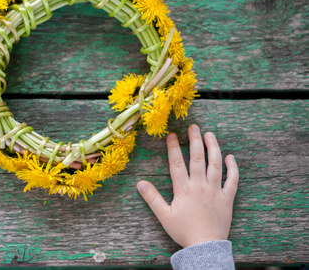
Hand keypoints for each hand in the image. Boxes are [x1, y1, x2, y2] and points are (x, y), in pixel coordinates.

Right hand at [137, 124, 238, 247]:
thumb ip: (152, 198)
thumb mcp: (164, 215)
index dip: (173, 147)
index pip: (177, 163)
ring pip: (216, 164)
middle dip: (194, 140)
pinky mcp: (228, 198)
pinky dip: (233, 168)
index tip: (172, 135)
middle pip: (197, 158)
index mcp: (184, 189)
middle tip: (193, 127)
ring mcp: (216, 190)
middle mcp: (200, 185)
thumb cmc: (184, 232)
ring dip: (213, 148)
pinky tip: (230, 157)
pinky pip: (233, 180)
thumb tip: (140, 183)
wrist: (206, 247)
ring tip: (210, 134)